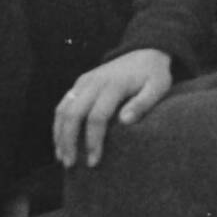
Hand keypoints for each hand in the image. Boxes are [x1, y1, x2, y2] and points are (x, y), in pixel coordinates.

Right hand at [54, 49, 174, 170]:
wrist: (144, 51)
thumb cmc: (153, 74)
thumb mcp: (158, 87)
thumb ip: (143, 103)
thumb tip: (125, 121)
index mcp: (114, 85)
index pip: (97, 117)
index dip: (93, 141)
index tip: (94, 161)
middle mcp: (94, 82)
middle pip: (73, 114)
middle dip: (69, 141)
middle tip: (71, 165)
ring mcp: (84, 81)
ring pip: (63, 109)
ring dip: (59, 135)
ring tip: (63, 158)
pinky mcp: (80, 83)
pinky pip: (63, 104)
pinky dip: (58, 124)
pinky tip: (60, 142)